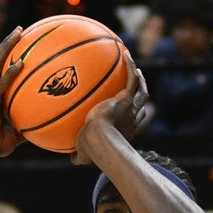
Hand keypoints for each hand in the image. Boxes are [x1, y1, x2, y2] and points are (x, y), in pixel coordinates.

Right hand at [0, 28, 25, 157]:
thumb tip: (56, 118)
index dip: (9, 51)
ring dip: (7, 47)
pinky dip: (10, 72)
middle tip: (21, 29)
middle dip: (8, 42)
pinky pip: (1, 84)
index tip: (22, 39)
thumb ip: (34, 118)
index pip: (1, 66)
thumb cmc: (2, 142)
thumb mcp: (23, 128)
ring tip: (19, 34)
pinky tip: (21, 63)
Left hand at [72, 51, 145, 165]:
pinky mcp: (126, 97)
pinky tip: (125, 54)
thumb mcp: (84, 154)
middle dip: (140, 98)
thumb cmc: (91, 148)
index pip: (131, 123)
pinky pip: (131, 77)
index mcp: (124, 130)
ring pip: (141, 90)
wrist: (99, 137)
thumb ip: (78, 156)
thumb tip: (71, 159)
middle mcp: (131, 118)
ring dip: (140, 79)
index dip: (131, 118)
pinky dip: (130, 65)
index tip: (127, 113)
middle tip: (136, 89)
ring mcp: (130, 107)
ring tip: (136, 69)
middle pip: (141, 106)